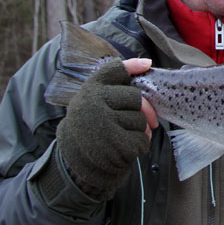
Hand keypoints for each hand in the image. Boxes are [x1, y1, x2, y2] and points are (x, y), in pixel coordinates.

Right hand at [56, 58, 157, 199]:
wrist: (76, 161)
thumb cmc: (92, 125)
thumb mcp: (94, 97)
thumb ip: (116, 78)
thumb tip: (147, 63)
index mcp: (90, 90)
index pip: (117, 71)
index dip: (133, 67)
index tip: (147, 65)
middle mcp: (95, 104)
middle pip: (136, 99)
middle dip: (138, 111)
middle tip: (127, 120)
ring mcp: (105, 125)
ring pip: (141, 121)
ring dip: (138, 131)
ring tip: (121, 136)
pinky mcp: (117, 146)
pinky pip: (143, 140)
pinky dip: (139, 146)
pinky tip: (124, 148)